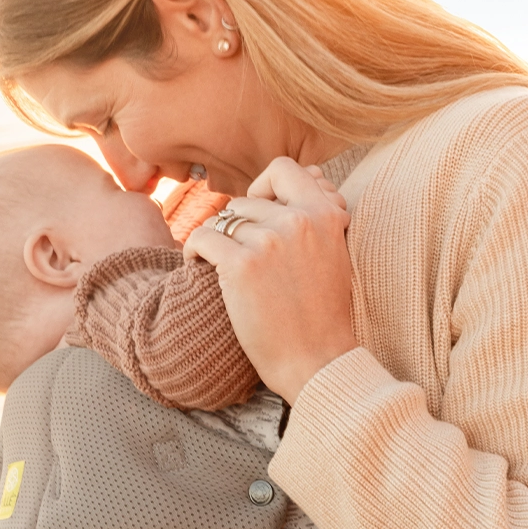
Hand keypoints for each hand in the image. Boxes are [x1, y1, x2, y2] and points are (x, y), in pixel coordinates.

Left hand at [183, 157, 359, 403]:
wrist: (317, 359)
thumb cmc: (322, 312)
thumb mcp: (334, 252)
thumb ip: (320, 214)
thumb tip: (308, 173)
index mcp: (325, 214)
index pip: (283, 169)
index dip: (264, 187)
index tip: (259, 215)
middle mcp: (299, 220)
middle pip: (244, 200)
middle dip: (236, 227)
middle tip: (240, 259)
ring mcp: (270, 241)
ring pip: (221, 219)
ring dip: (215, 241)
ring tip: (220, 267)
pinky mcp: (241, 264)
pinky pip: (201, 237)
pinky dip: (193, 252)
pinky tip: (197, 267)